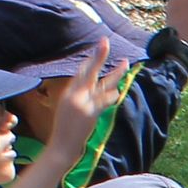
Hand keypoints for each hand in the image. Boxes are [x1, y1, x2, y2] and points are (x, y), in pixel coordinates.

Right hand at [39, 41, 125, 170]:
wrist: (61, 146)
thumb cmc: (66, 130)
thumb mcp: (68, 110)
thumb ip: (81, 99)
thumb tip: (97, 91)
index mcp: (69, 93)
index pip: (81, 72)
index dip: (91, 60)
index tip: (99, 49)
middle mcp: (74, 94)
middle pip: (89, 71)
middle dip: (98, 56)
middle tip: (105, 41)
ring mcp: (81, 103)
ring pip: (101, 83)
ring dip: (116, 74)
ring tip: (126, 63)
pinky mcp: (89, 113)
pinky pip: (104, 101)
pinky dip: (111, 96)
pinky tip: (118, 91)